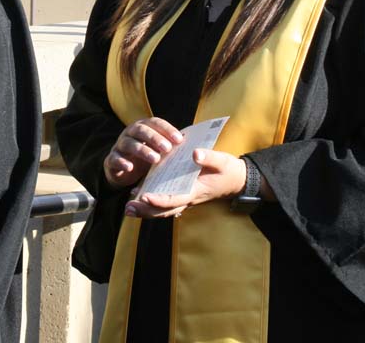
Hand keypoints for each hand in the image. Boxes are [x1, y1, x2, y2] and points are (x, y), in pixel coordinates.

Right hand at [103, 117, 184, 187]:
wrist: (122, 170)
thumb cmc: (145, 157)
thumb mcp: (157, 150)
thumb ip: (169, 145)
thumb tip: (193, 144)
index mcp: (143, 127)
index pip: (154, 122)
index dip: (166, 129)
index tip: (179, 139)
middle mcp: (130, 133)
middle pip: (141, 130)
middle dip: (154, 138)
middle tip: (167, 148)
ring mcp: (120, 146)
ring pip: (128, 143)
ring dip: (142, 150)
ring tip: (155, 159)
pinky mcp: (111, 160)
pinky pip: (114, 159)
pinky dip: (122, 162)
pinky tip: (130, 167)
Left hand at [124, 149, 245, 218]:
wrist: (236, 180)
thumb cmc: (228, 170)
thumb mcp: (222, 161)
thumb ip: (209, 157)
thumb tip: (194, 154)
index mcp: (195, 191)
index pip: (174, 199)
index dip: (158, 200)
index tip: (144, 196)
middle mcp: (187, 199)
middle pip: (164, 210)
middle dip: (145, 210)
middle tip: (128, 208)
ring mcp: (184, 198)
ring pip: (163, 210)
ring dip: (145, 210)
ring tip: (128, 208)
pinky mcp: (182, 194)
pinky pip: (165, 203)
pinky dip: (151, 203)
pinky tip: (138, 197)